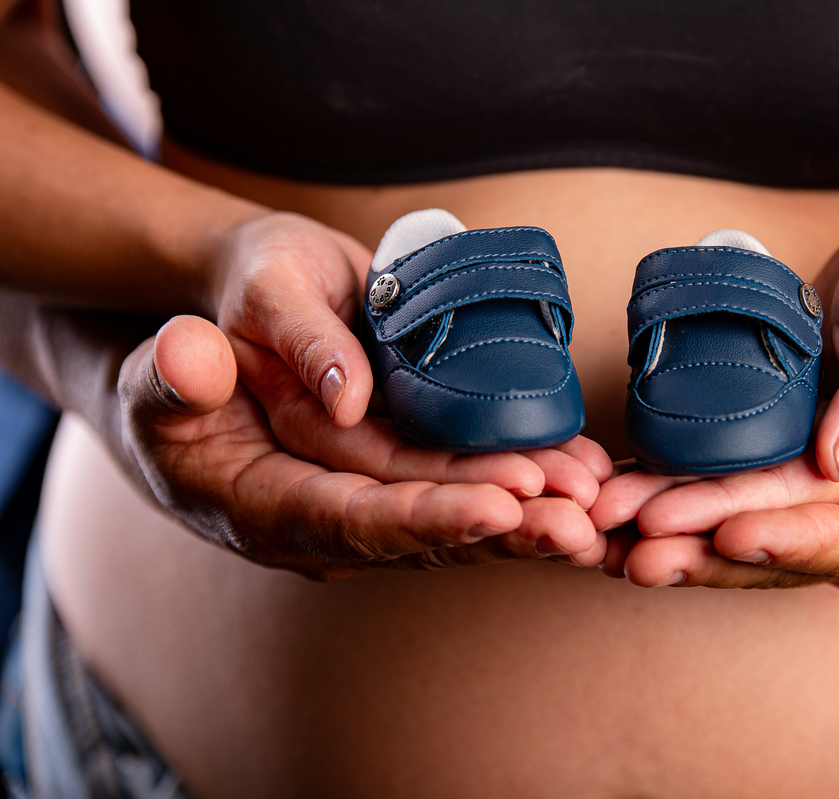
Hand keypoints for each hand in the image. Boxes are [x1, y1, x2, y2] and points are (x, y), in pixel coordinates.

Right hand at [119, 315, 609, 580]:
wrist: (209, 348)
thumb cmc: (178, 355)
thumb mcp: (159, 357)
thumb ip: (183, 372)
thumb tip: (256, 373)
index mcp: (257, 508)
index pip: (351, 522)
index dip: (427, 517)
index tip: (499, 507)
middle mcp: (320, 522)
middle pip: (423, 530)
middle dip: (505, 524)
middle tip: (579, 519)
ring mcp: (363, 502)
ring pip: (456, 515)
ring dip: (531, 511)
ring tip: (597, 496)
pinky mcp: (395, 477)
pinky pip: (464, 487)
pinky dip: (524, 482)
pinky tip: (582, 473)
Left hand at [593, 321, 838, 587]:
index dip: (798, 540)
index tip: (733, 535)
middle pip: (789, 547)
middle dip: (709, 551)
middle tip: (638, 549)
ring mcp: (827, 506)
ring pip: (744, 533)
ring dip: (676, 537)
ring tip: (608, 534)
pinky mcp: (785, 480)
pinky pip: (726, 498)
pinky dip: (669, 501)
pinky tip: (616, 503)